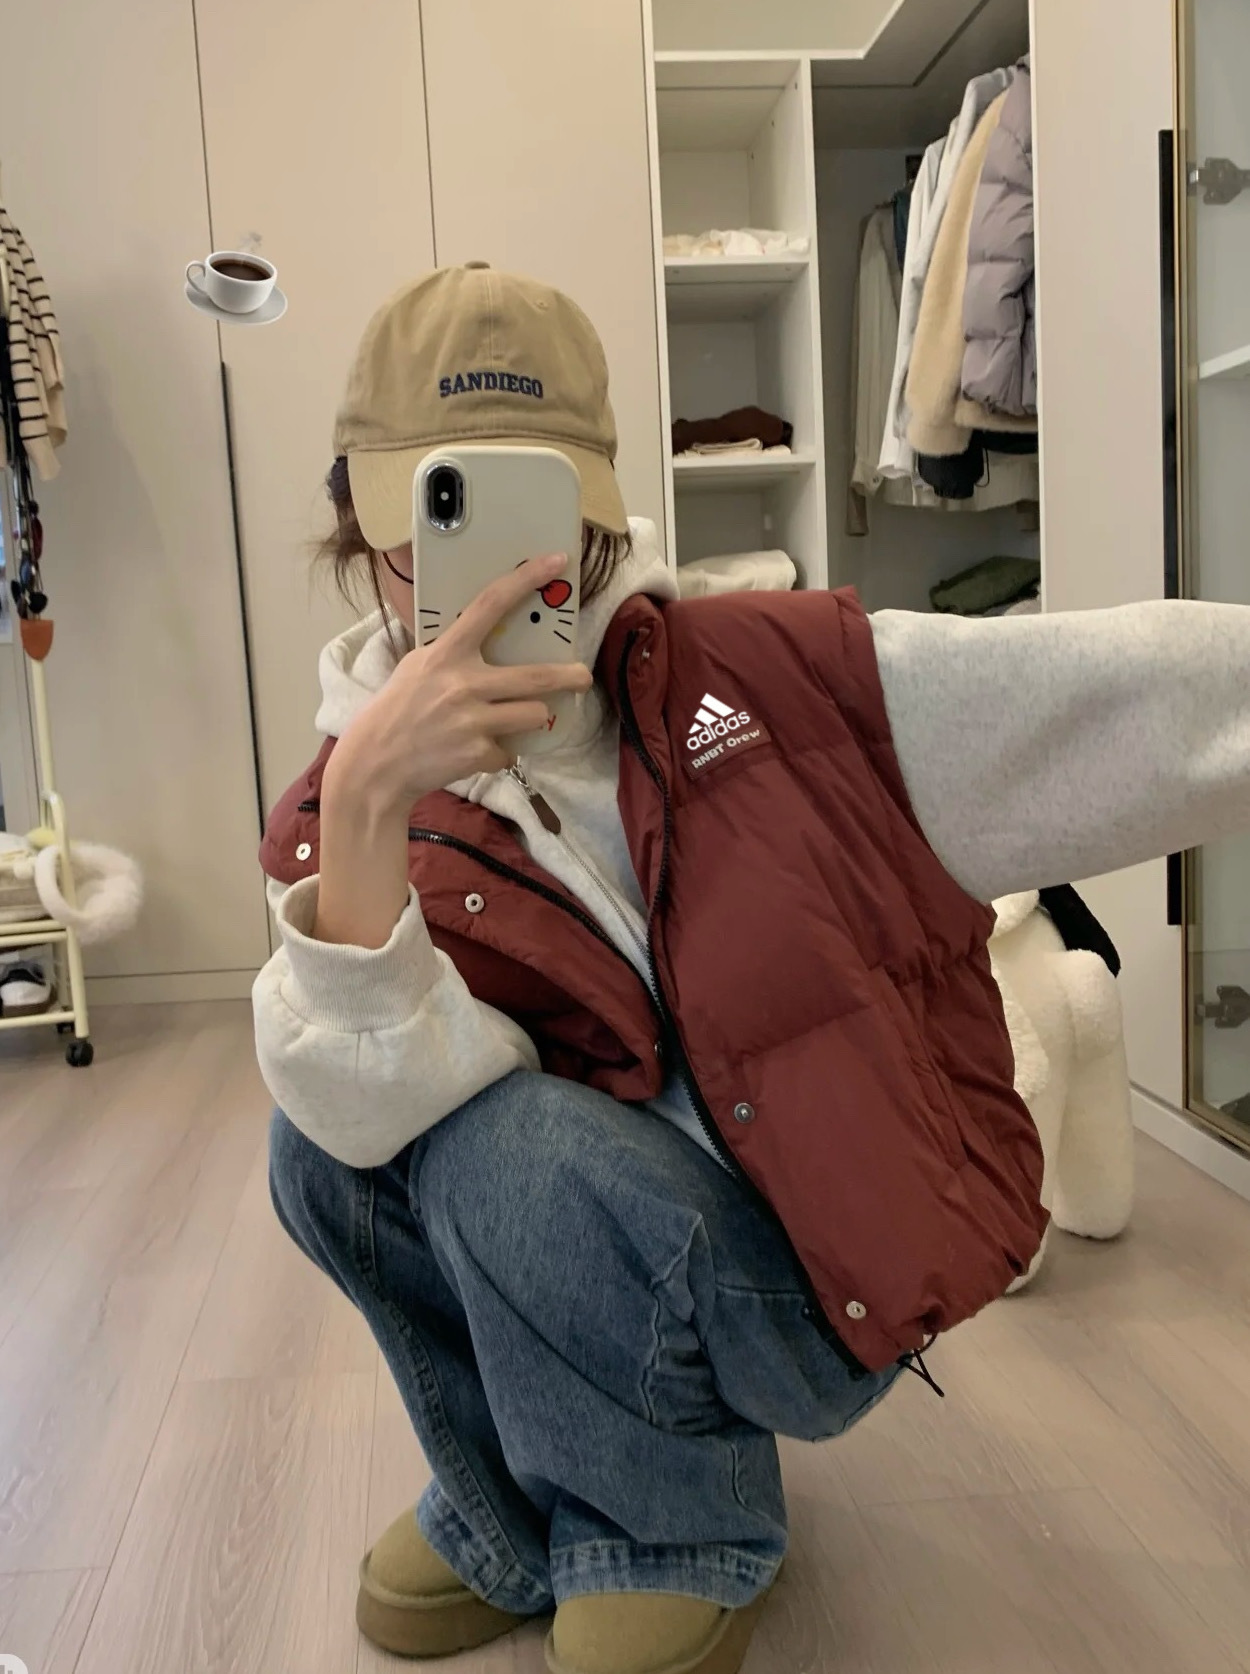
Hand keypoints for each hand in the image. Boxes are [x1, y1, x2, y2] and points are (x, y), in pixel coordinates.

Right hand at [326, 554, 590, 816]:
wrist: (376, 764)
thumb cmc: (398, 710)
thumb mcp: (418, 667)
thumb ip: (453, 653)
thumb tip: (489, 636)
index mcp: (446, 653)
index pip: (490, 604)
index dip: (526, 579)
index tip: (556, 561)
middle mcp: (463, 683)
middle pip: (537, 676)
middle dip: (569, 677)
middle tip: (582, 676)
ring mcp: (473, 720)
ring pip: (535, 714)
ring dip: (530, 718)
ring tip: (510, 721)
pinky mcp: (478, 754)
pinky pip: (510, 751)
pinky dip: (498, 753)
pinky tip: (473, 751)